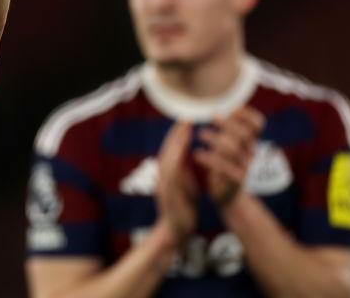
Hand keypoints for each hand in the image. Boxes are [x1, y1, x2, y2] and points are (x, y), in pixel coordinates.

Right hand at [155, 122, 197, 245]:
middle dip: (176, 133)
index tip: (187, 120)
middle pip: (167, 150)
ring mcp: (163, 184)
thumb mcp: (184, 185)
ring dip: (175, 143)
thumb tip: (187, 153)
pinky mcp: (167, 193)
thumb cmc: (181, 209)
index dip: (178, 135)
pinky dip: (174, 160)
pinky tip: (181, 151)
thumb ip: (184, 170)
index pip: (172, 150)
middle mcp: (162, 176)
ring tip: (184, 129)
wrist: (174, 231)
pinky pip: (170, 173)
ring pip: (167, 158)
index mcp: (168, 174)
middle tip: (185, 117)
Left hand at [194, 106, 264, 207]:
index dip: (246, 114)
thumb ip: (227, 128)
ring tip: (201, 134)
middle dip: (228, 123)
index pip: (258, 124)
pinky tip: (198, 154)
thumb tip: (216, 107)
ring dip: (216, 139)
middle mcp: (251, 152)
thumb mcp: (228, 144)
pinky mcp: (236, 180)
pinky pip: (225, 168)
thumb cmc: (225, 163)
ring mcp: (245, 167)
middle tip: (212, 116)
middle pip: (245, 134)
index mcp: (251, 141)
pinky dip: (210, 159)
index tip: (230, 108)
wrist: (229, 194)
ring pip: (234, 150)